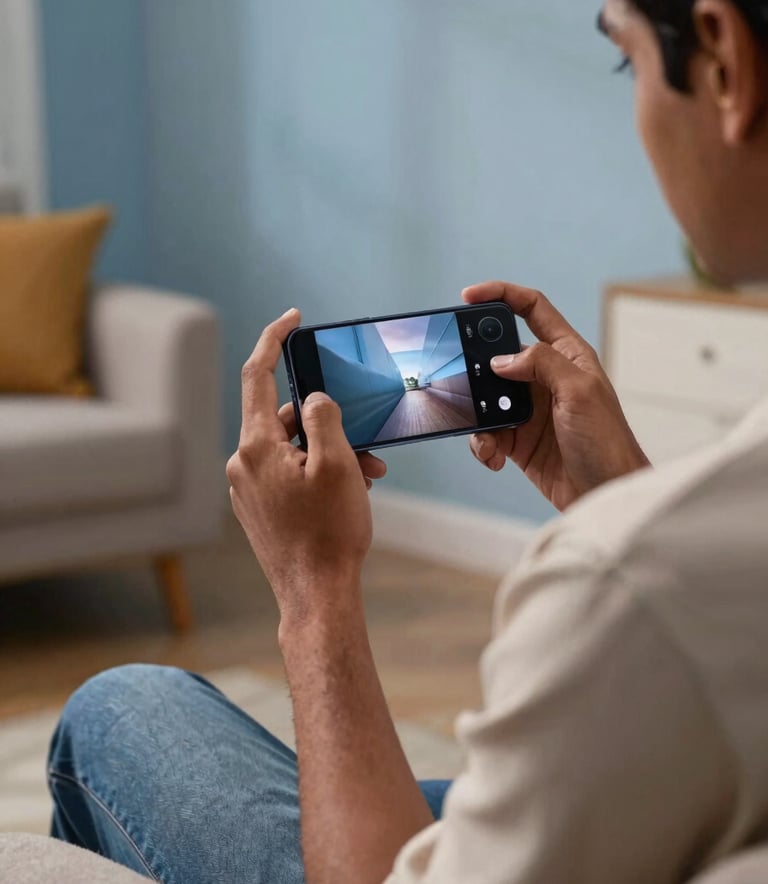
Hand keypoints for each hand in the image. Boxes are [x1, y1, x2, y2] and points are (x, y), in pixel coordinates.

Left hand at [226, 309, 386, 624]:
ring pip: (292, 449)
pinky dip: (317, 472)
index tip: (292, 318)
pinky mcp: (259, 508)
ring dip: (329, 452)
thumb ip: (324, 417)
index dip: (274, 339)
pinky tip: (347, 490)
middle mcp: (243, 464)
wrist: (315, 595)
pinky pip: (288, 473)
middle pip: (286, 418)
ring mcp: (248, 489)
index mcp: (256, 446)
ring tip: (367, 474)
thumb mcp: (338, 463)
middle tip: (367, 442)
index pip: (258, 375)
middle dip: (328, 421)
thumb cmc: (329, 533)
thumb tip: (313, 399)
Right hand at [464, 281, 649, 510]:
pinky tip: (494, 457)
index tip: (469, 297)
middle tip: (460, 377)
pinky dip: (483, 444)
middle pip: (499, 354)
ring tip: (487, 436)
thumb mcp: (580, 392)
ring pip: (485, 397)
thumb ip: (541, 363)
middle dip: (475, 366)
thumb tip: (501, 359)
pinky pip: (487, 433)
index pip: (532, 310)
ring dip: (477, 415)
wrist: (607, 495)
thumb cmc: (608, 443)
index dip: (502, 295)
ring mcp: (530, 409)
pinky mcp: (518, 440)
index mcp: (566, 355)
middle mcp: (546, 378)